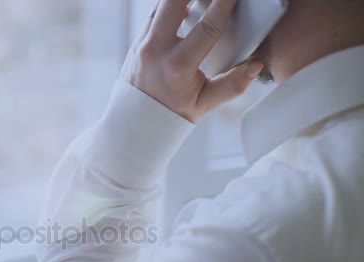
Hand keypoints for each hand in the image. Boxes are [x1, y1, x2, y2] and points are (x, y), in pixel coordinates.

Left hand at [122, 0, 263, 122]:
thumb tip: (255, 65)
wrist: (134, 121)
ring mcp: (142, 43)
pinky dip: (170, 7)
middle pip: (173, 1)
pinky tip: (185, 5)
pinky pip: (155, 13)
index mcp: (177, 66)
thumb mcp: (204, 105)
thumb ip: (232, 85)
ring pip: (162, 4)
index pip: (206, 27)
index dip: (224, 5)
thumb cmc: (171, 114)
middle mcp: (156, 50)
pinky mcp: (137, 40)